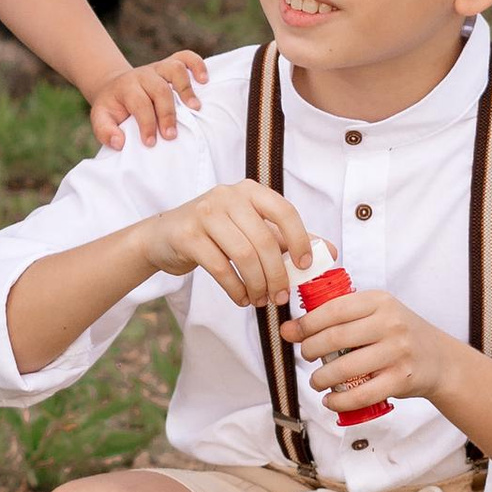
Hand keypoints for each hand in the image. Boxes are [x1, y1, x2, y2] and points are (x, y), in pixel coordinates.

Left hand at [89, 46, 208, 149]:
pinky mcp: (169, 65)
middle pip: (159, 89)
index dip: (146, 123)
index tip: (150, 143)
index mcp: (126, 87)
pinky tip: (205, 81)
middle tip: (171, 135)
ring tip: (196, 108)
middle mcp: (143, 75)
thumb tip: (120, 142)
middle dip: (167, 113)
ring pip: (174, 68)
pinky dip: (197, 64)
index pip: (139, 103)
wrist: (115, 87)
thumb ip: (105, 131)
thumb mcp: (101, 119)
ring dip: (186, 88)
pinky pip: (185, 57)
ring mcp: (157, 68)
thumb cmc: (113, 108)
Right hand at [143, 180, 313, 310]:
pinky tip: (241, 298)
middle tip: (280, 297)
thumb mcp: (251, 230)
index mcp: (250, 191)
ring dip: (257, 284)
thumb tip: (329, 251)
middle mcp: (228, 196)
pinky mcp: (188, 235)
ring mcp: (205, 213)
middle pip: (264, 240)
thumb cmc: (215, 234)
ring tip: (260, 300)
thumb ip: (287, 239)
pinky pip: (219, 267)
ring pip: (243, 255)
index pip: (284, 211)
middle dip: (277, 275)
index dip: (300, 240)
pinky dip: (235, 289)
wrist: (163, 237)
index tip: (304, 266)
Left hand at [284, 279, 453, 422]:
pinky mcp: (400, 380)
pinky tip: (330, 400)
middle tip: (306, 356)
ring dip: (320, 378)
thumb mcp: (376, 313)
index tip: (292, 333)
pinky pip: (361, 394)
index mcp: (380, 301)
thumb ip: (337, 318)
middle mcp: (390, 323)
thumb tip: (288, 329)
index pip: (334, 309)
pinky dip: (339, 401)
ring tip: (316, 381)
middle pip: (335, 337)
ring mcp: (397, 352)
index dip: (306, 323)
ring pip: (345, 368)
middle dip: (310, 350)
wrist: (439, 360)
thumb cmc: (398, 334)